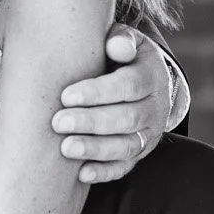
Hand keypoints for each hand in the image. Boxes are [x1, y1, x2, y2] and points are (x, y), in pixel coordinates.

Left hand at [51, 28, 173, 185]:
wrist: (146, 82)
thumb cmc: (122, 57)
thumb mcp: (126, 41)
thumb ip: (120, 39)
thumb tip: (115, 45)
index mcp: (151, 76)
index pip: (129, 86)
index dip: (98, 92)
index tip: (66, 96)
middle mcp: (155, 108)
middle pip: (127, 118)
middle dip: (91, 122)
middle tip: (58, 123)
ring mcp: (149, 134)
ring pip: (127, 146)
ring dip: (96, 149)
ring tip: (65, 148)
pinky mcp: (139, 154)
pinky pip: (124, 167)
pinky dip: (104, 172)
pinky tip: (81, 173)